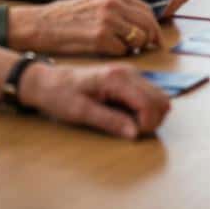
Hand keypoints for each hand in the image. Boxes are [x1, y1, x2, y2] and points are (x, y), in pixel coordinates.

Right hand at [8, 0, 162, 55]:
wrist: (43, 24)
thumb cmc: (70, 17)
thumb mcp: (98, 2)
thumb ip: (120, 8)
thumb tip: (144, 25)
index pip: (145, 8)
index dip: (153, 25)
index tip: (155, 37)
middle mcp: (113, 2)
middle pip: (147, 23)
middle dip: (151, 38)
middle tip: (150, 47)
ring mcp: (107, 19)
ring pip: (138, 37)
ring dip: (136, 47)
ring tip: (126, 49)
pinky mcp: (100, 37)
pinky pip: (123, 50)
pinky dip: (120, 54)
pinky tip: (108, 51)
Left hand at [21, 62, 169, 138]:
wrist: (49, 81)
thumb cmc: (61, 96)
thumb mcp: (81, 113)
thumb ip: (110, 121)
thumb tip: (135, 134)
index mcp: (118, 78)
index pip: (149, 102)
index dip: (147, 124)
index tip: (133, 136)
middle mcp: (129, 72)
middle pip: (161, 99)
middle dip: (153, 120)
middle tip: (132, 132)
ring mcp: (131, 73)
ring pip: (159, 97)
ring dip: (151, 115)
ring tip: (130, 125)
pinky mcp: (129, 78)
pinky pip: (149, 95)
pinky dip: (146, 109)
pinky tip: (128, 116)